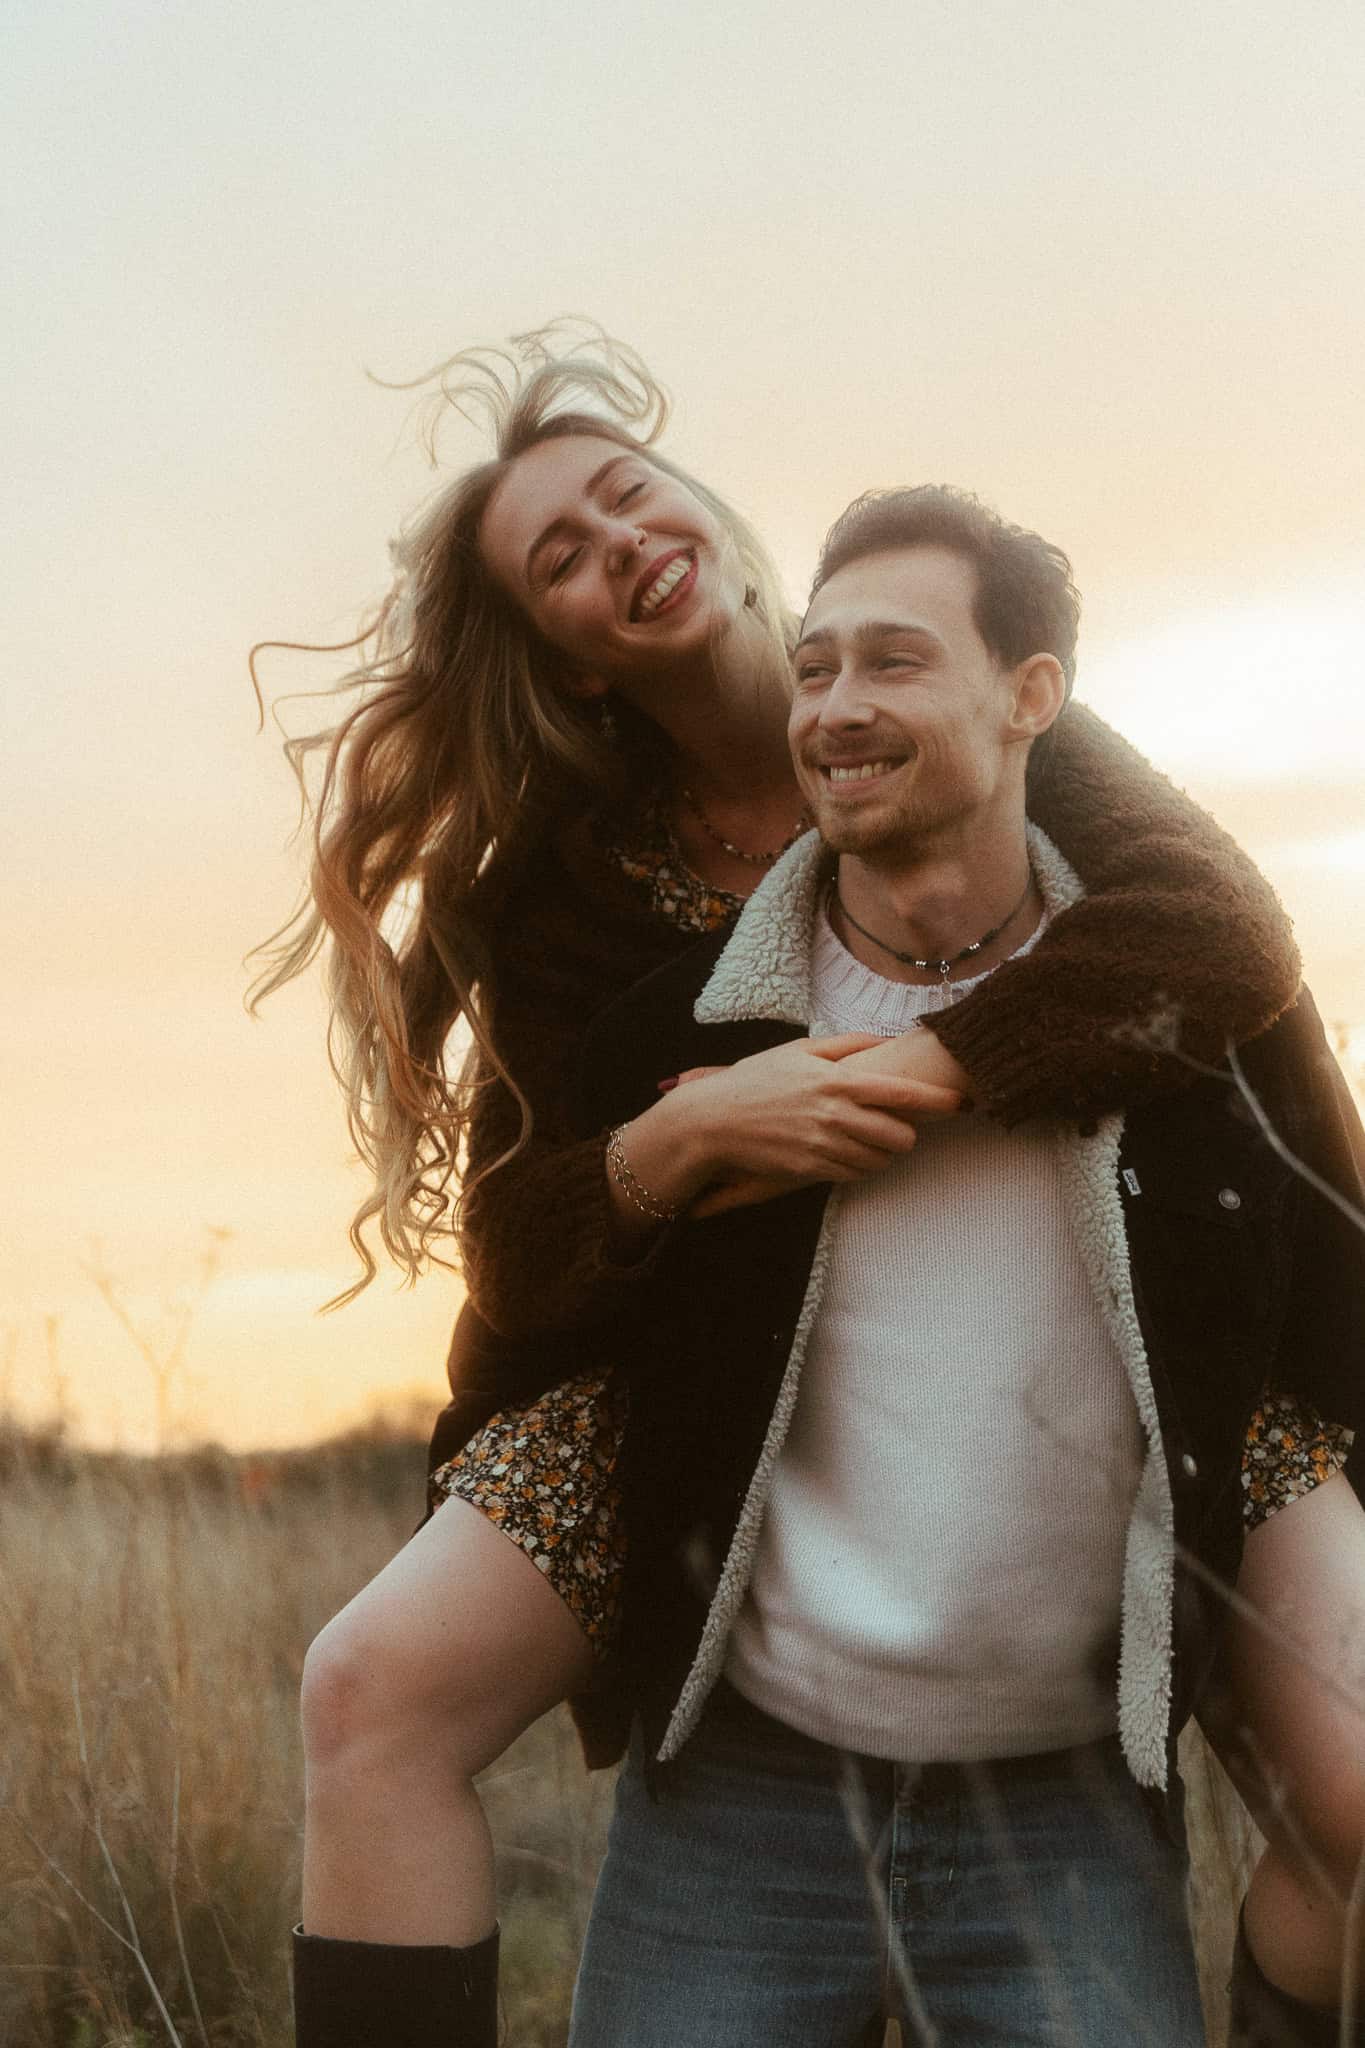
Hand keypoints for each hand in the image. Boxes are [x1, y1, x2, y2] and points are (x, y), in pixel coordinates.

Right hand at [653, 1032, 962, 1216]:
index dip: (936, 1101)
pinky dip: (858, 1167)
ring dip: (883, 1154)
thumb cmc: (756, 1080)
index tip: (959, 1103)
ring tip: (871, 1142)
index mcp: (836, 1081)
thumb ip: (846, 1044)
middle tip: (900, 1127)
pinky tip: (846, 1153)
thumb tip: (884, 1039)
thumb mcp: (799, 1050)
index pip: (901, 1094)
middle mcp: (834, 1115)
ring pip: (878, 1161)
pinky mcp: (809, 1169)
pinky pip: (852, 1175)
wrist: (714, 1121)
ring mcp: (822, 1145)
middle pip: (899, 1136)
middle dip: (906, 1134)